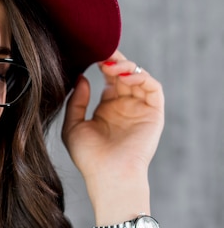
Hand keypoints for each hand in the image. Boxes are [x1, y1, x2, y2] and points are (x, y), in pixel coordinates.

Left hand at [62, 50, 164, 224]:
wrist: (107, 175)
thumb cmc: (88, 157)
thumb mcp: (73, 125)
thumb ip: (76, 101)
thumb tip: (81, 78)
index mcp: (107, 108)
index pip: (109, 78)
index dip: (102, 65)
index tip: (91, 54)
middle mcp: (125, 106)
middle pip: (124, 74)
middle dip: (115, 60)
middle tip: (103, 52)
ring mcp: (140, 109)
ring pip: (139, 77)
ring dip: (126, 66)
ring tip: (111, 65)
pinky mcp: (154, 113)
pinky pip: (153, 88)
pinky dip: (141, 77)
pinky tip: (125, 76)